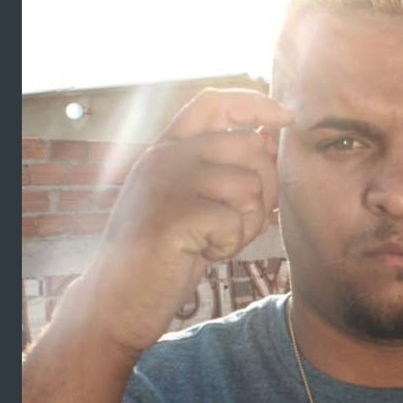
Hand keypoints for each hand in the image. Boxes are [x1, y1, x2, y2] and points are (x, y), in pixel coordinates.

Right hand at [67, 88, 292, 353]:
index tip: (286, 117)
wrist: (116, 300)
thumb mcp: (189, 202)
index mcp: (166, 148)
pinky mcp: (174, 214)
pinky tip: (201, 254)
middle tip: (239, 224)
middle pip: (249, 146)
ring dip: (244, 225)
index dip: (256, 104)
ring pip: (248, 186)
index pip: (215, 102)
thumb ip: (221, 170)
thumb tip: (268, 137)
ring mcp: (167, 182)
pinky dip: (229, 246)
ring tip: (211, 242)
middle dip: (264, 188)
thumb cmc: (160, 256)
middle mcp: (164, 156)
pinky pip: (235, 222)